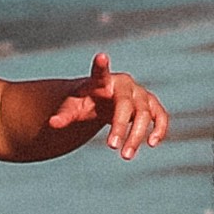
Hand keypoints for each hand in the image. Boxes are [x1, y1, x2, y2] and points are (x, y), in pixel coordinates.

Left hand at [43, 54, 168, 156]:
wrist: (104, 100)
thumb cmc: (86, 102)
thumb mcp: (73, 107)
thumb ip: (64, 115)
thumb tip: (52, 124)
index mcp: (102, 81)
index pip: (100, 74)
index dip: (101, 66)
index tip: (101, 57)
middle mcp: (125, 85)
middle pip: (125, 105)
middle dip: (120, 126)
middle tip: (110, 147)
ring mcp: (141, 94)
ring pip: (144, 114)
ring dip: (136, 136)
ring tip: (126, 156)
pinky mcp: (152, 105)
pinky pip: (160, 116)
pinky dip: (159, 129)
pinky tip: (152, 144)